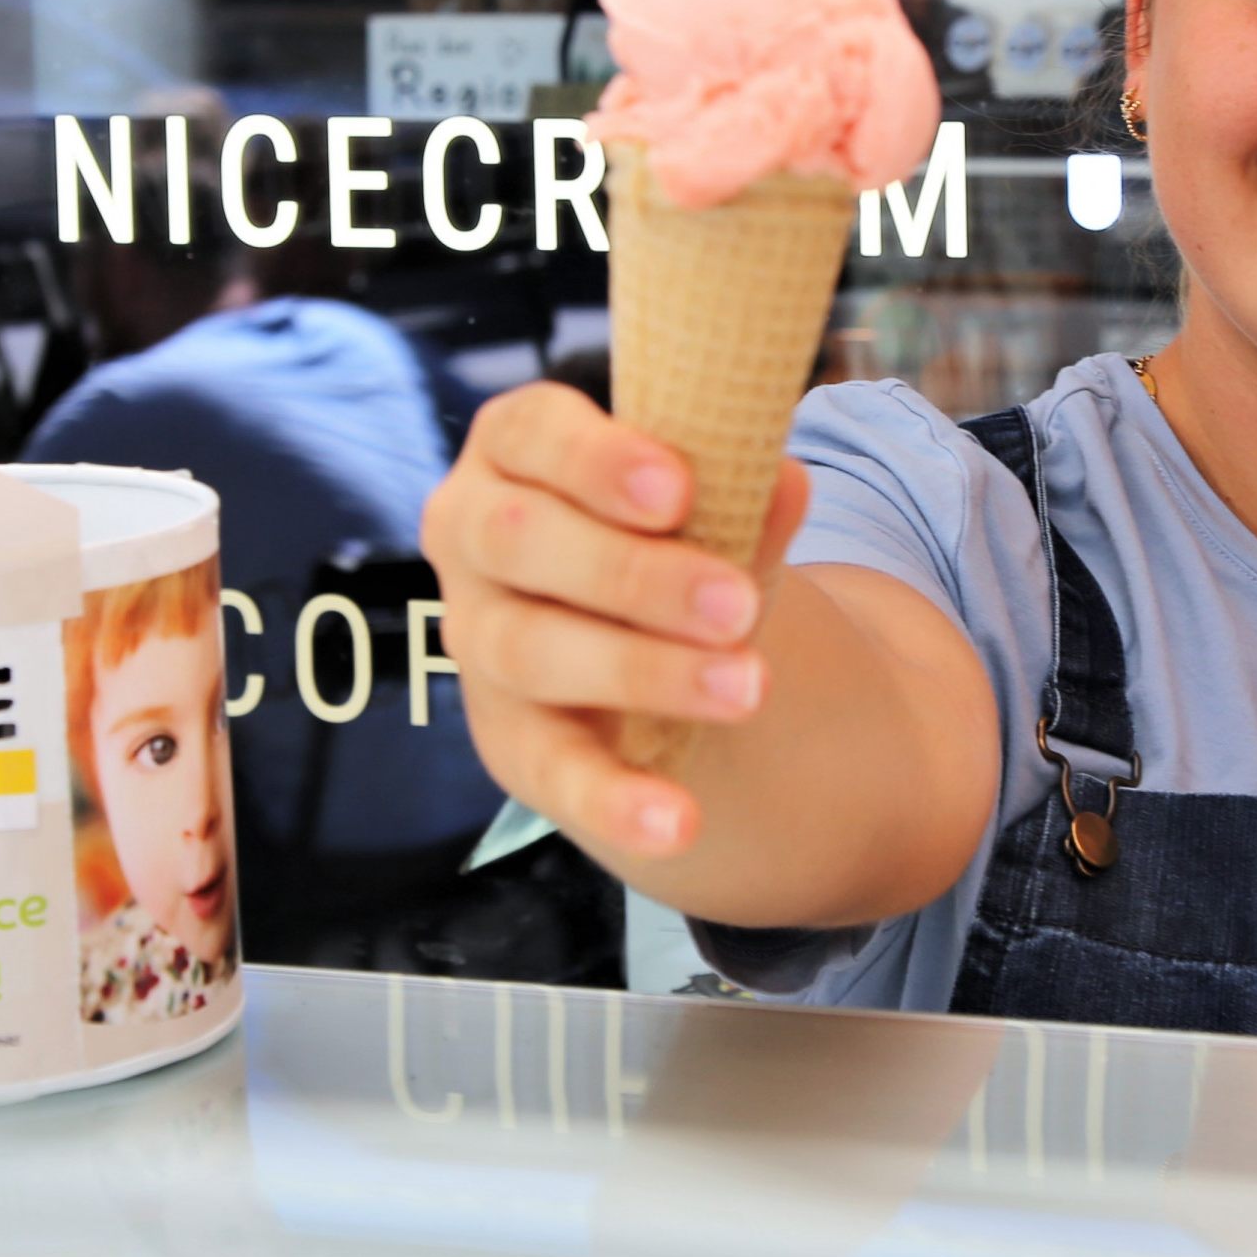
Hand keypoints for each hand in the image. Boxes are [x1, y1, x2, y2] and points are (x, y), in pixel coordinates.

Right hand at [421, 382, 807, 868]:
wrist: (650, 647)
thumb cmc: (665, 536)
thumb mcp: (706, 510)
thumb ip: (740, 498)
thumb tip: (783, 483)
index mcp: (515, 452)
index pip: (528, 435)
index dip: (595, 459)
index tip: (678, 489)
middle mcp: (472, 538)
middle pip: (521, 541)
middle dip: (631, 574)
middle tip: (737, 606)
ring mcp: (479, 641)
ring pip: (531, 650)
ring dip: (641, 671)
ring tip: (745, 688)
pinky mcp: (509, 739)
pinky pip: (550, 772)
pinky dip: (613, 800)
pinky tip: (676, 821)